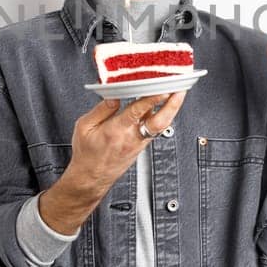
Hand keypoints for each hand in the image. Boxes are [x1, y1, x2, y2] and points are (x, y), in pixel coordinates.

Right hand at [66, 92, 186, 186]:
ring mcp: (139, 143)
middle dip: (173, 105)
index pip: (138, 111)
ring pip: (160, 125)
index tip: (163, 89)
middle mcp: (132, 137)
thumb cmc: (87, 154)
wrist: (91, 177)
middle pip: (160, 121)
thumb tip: (114, 94)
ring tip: (177, 93)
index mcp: (116, 130)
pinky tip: (164, 107)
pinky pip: (155, 129)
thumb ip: (101, 109)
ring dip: (170, 109)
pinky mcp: (142, 146)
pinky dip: (161, 116)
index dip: (152, 98)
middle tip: (180, 90)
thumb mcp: (85, 126)